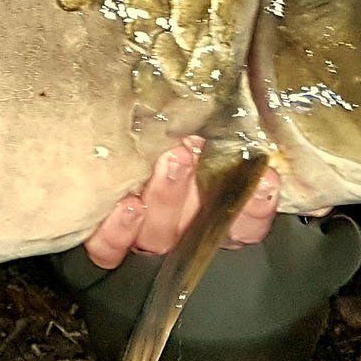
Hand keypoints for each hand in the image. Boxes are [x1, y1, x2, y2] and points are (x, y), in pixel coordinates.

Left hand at [82, 135, 280, 268]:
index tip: (266, 179)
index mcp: (210, 208)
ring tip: (163, 163)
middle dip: (200, 191)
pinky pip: (112, 250)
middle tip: (187, 153)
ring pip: (159, 236)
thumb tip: (234, 111)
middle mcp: (182, 228)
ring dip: (165, 198)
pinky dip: (119, 231)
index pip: (246, 224)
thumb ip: (211, 127)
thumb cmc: (150, 131)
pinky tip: (126, 205)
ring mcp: (146, 237)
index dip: (257, 208)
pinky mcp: (109, 243)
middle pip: (200, 226)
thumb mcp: (187, 125)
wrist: (95, 135)